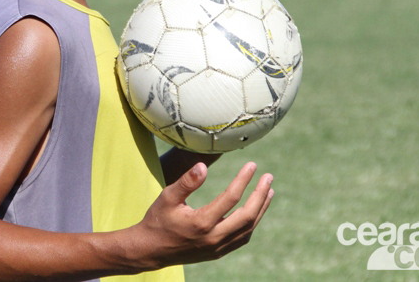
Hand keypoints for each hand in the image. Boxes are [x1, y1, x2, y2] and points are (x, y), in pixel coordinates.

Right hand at [133, 162, 272, 268]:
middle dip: (260, 195)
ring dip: (261, 209)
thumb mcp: (167, 197)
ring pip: (248, 229)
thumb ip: (186, 182)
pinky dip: (252, 223)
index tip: (252, 165)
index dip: (243, 179)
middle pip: (247, 216)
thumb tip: (204, 165)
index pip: (231, 198)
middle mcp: (213, 238)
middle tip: (269, 177)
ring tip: (269, 191)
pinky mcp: (217, 253)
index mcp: (201, 222)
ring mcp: (217, 248)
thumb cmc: (158, 220)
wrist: (150, 250)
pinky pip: (241, 238)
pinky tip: (255, 211)